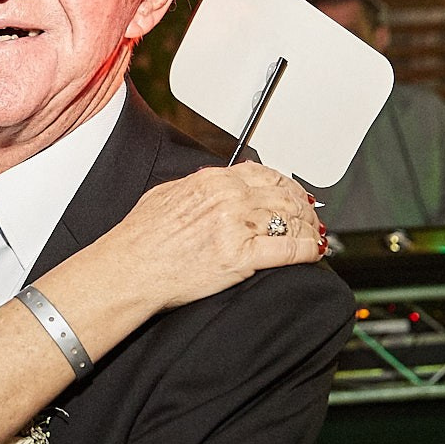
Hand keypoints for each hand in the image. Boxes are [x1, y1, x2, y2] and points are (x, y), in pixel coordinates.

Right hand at [96, 163, 323, 310]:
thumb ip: (197, 187)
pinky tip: (314, 253)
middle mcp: (228, 198)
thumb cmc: (139, 239)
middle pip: (284, 195)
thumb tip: (214, 185)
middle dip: (303, 206)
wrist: (128, 269)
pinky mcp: (241, 257)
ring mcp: (236, 226)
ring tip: (316, 235)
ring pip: (291, 220)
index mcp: (212, 180)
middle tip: (312, 215)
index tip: (293, 193)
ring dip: (309, 228)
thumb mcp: (166, 196)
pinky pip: (288, 250)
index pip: (264, 174)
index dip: (286, 183)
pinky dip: (307, 250)